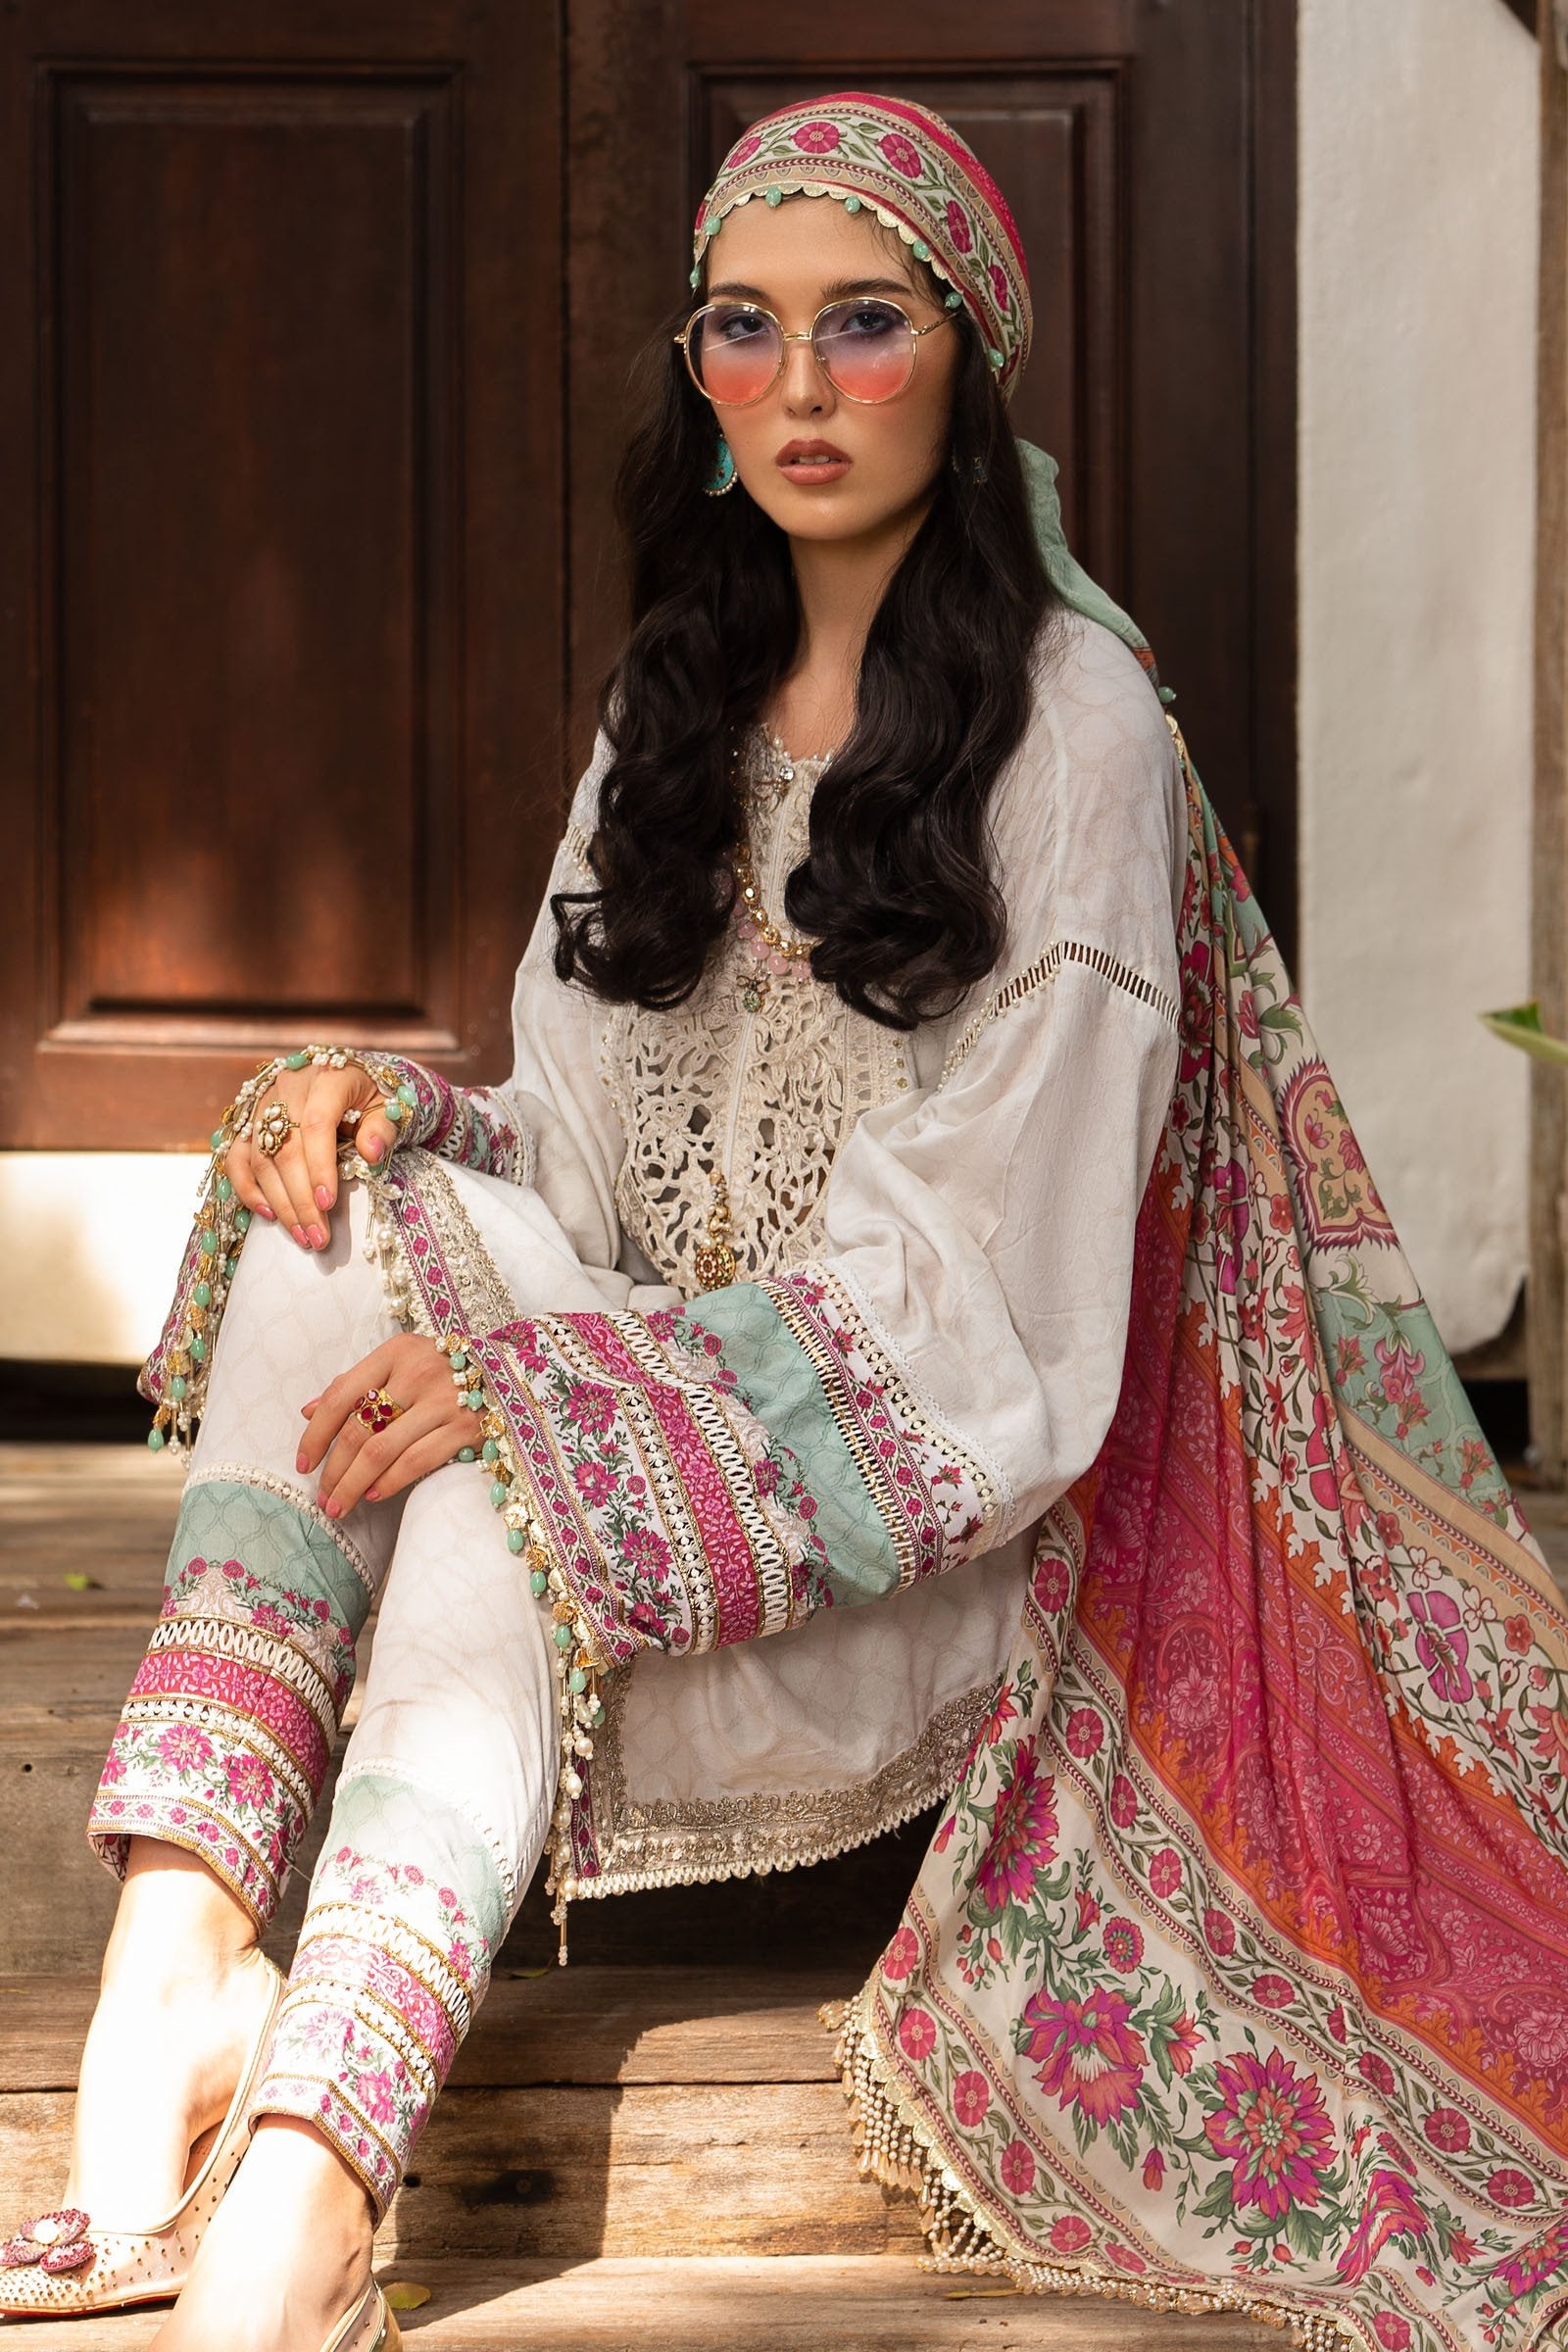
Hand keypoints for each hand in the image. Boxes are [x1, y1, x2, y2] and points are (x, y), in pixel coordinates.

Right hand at [226, 1062, 400, 1251]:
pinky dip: (247, 1189)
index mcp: (326, 1079)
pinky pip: (236, 1158)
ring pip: (261, 1159)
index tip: (328, 1203)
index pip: (317, 1124)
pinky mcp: (246, 1122)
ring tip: (303, 1236)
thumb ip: (383, 1128)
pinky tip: (269, 1215)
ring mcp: (261, 1104)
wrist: (342, 1073)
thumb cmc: (368, 1095)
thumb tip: (372, 1155)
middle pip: (286, 1150)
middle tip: (319, 1237)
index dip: (320, 1166)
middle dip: (301, 1200)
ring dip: (280, 1203)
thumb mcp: (387, 1104)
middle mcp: (287, 1088)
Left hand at [297, 1334, 475, 1516]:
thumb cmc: (442, 1368)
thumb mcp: (399, 1363)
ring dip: (354, 1484)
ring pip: (383, 1451)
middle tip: (322, 1496)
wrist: (508, 1369)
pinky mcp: (466, 1426)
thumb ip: (356, 1384)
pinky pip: (417, 1461)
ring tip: (340, 1505)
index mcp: (396, 1352)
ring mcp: (445, 1400)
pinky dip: (390, 1482)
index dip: (317, 1434)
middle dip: (335, 1470)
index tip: (304, 1463)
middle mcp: (418, 1373)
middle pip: (360, 1430)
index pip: (341, 1396)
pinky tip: (374, 1494)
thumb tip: (307, 1411)